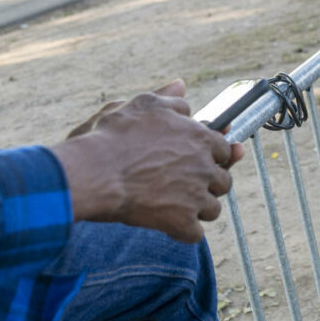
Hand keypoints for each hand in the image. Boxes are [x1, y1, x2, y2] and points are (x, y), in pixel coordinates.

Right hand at [51, 82, 244, 243]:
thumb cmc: (114, 135)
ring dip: (197, 209)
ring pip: (212, 209)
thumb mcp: (142, 104)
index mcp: (200, 137)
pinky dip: (182, 231)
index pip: (224, 149)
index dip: (211, 155)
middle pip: (223, 181)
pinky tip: (167, 224)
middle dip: (207, 183)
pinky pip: (195, 234)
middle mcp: (204, 167)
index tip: (197, 160)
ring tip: (173, 204)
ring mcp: (195, 197)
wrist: (95, 172)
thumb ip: (169, 98)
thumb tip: (183, 87)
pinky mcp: (181, 223)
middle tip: (182, 184)